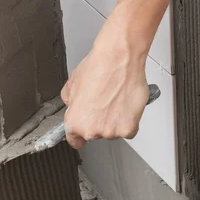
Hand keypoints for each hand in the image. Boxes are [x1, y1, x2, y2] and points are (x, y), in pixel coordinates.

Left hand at [62, 16, 149, 148]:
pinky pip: (129, 130)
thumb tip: (74, 105)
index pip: (75, 141)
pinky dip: (129, 120)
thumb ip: (70, 102)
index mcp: (74, 122)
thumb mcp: (72, 84)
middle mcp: (91, 131)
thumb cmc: (98, 68)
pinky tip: (125, 105)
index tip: (84, 130)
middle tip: (104, 104)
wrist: (118, 59)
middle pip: (96, 134)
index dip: (80, 134)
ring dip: (115, 121)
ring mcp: (111, 131)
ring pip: (113, 132)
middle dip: (99, 122)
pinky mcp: (129, 128)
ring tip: (116, 100)